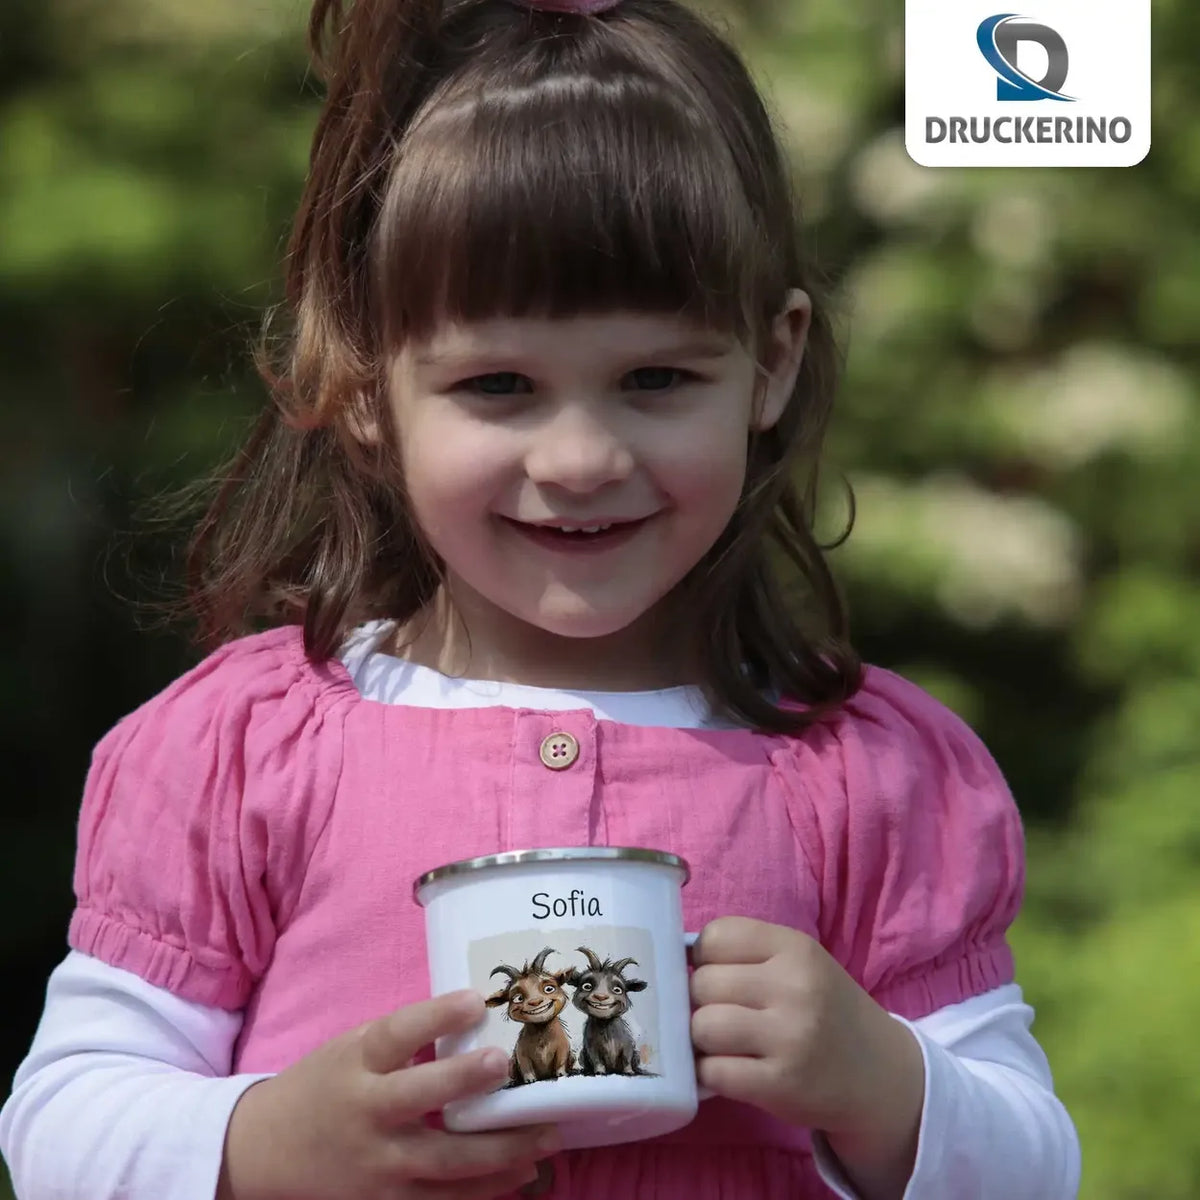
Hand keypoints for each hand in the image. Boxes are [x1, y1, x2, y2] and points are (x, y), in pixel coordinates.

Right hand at [218, 990, 559, 1199]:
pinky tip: (522, 1175)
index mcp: (355, 1065)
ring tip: (546, 1136)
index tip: (476, 1000)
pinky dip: (485, 1192)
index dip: (435, 1016)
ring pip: (445, 1164)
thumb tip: (475, 1015)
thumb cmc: (324, 1086)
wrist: (264, 1152)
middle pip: (420, 1097)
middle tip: (506, 1063)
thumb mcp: (351, 1049)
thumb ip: (403, 1039)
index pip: (396, 1034)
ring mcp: (376, 1167)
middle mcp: (366, 1115)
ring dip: (501, 1152)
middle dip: (465, 1081)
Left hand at [690, 917, 924, 1199]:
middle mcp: (795, 987)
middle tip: (723, 1015)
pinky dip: (709, 1073)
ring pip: (702, 1026)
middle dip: (700, 1002)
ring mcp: (789, 1038)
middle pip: (702, 983)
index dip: (703, 958)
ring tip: (724, 1044)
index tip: (717, 976)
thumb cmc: (826, 1011)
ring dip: (702, 1040)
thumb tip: (674, 960)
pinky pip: (713, 1071)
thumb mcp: (800, 966)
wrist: (881, 1075)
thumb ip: (748, 955)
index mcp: (796, 948)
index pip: (715, 936)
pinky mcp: (781, 1085)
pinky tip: (728, 1070)